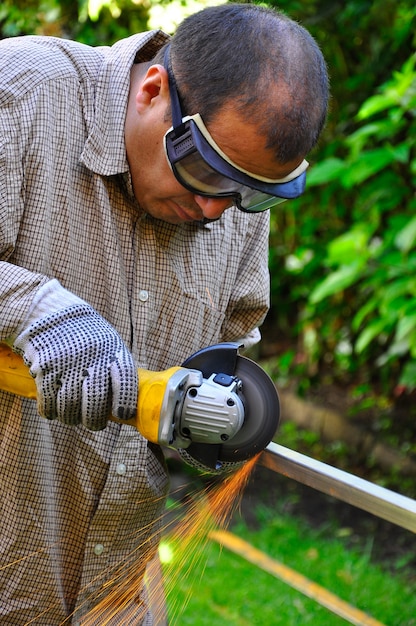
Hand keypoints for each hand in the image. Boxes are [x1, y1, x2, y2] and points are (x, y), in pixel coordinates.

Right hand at [13, 304, 136, 429]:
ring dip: (70, 418)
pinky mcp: (45, 370)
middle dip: (94, 421)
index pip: (125, 381)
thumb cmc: (82, 332)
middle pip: (96, 402)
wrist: (47, 312)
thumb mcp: (107, 341)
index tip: (122, 414)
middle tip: (93, 423)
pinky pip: (48, 403)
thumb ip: (114, 366)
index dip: (125, 402)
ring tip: (71, 415)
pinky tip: (52, 409)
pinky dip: (50, 411)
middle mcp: (91, 358)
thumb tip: (122, 400)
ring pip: (70, 408)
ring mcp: (67, 365)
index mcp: (112, 350)